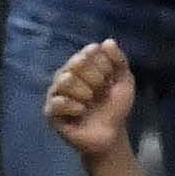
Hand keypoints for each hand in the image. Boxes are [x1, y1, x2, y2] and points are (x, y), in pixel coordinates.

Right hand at [40, 35, 135, 160]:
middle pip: (77, 63)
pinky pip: (57, 101)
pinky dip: (73, 106)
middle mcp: (66, 76)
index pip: (88, 52)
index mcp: (82, 66)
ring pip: (65, 79)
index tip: (110, 78)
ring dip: (84, 92)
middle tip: (101, 92)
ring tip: (90, 103)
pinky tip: (81, 112)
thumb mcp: (124, 81)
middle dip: (95, 77)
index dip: (103, 64)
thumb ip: (118, 60)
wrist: (111, 135)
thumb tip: (107, 41)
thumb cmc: (115, 107)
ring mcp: (56, 93)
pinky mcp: (50, 111)